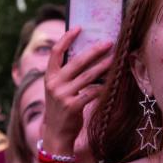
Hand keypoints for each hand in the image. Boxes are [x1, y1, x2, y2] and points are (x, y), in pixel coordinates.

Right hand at [42, 27, 111, 148]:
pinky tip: (111, 82)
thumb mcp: (58, 90)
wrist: (56, 134)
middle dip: (94, 51)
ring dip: (103, 67)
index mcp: (49, 77)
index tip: (79, 28)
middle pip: (76, 62)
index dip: (67, 38)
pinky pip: (92, 92)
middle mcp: (54, 84)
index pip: (56, 52)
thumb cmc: (61, 108)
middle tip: (108, 43)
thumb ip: (66, 75)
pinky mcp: (73, 106)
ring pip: (87, 76)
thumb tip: (86, 56)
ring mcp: (63, 95)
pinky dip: (103, 86)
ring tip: (114, 59)